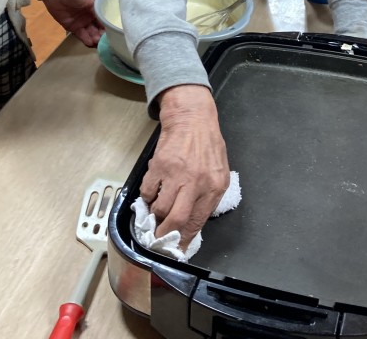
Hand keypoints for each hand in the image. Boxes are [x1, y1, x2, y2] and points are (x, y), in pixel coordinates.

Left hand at [42, 0, 103, 46]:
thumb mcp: (89, 0)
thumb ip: (97, 10)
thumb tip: (107, 20)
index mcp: (96, 10)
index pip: (104, 20)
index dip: (108, 26)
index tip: (113, 33)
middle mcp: (91, 18)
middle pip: (99, 29)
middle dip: (102, 35)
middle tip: (104, 40)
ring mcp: (82, 23)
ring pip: (91, 33)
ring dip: (95, 38)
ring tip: (97, 42)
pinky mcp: (73, 28)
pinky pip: (81, 35)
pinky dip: (86, 39)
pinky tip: (90, 43)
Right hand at [140, 85, 228, 250]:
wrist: (192, 117)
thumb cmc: (207, 144)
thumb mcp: (218, 171)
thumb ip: (208, 196)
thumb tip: (192, 223)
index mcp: (214, 187)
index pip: (197, 223)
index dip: (183, 240)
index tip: (175, 248)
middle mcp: (195, 182)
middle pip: (176, 221)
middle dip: (165, 236)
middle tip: (158, 240)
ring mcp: (176, 174)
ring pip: (160, 209)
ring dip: (155, 215)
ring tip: (155, 212)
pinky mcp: (159, 165)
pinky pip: (147, 191)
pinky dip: (147, 196)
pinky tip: (152, 191)